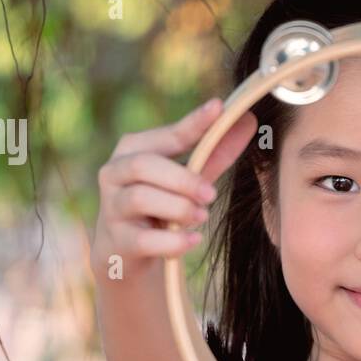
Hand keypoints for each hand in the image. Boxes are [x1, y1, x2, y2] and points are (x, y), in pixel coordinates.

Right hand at [91, 97, 256, 275]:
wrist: (127, 251)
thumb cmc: (161, 205)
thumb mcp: (188, 178)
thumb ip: (214, 154)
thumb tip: (248, 120)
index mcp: (133, 150)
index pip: (167, 135)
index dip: (193, 124)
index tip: (219, 109)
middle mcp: (115, 173)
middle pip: (144, 165)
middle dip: (182, 178)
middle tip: (212, 194)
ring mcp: (112, 208)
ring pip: (140, 198)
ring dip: (178, 207)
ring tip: (202, 217)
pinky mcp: (117, 241)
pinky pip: (143, 239)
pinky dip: (172, 241)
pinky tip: (193, 240)